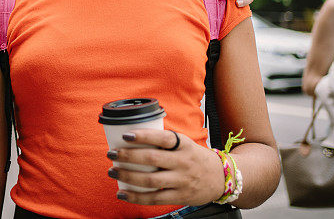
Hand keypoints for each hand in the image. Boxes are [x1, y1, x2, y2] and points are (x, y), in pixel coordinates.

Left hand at [107, 128, 224, 205]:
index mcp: (183, 144)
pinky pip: (155, 198)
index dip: (143, 136)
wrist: (221, 178)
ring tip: (113, 171)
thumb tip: (130, 134)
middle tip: (111, 154)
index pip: (162, 137)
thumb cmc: (194, 157)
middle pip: (152, 159)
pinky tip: (122, 194)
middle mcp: (183, 162)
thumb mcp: (184, 143)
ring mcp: (182, 180)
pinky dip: (136, 197)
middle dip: (128, 156)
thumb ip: (163, 141)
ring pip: (151, 180)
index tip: (125, 135)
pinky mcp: (181, 196)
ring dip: (128, 176)